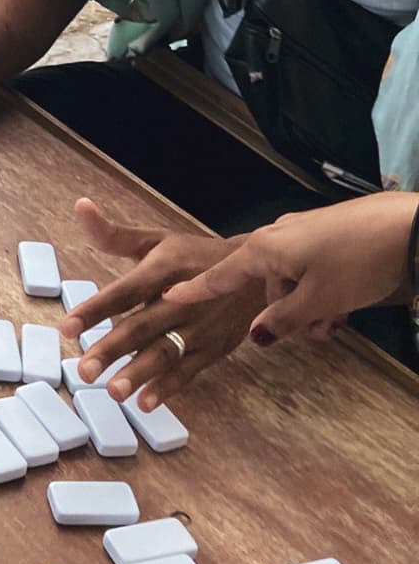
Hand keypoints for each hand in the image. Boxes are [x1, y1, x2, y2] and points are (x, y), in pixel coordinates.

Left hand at [60, 197, 251, 410]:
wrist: (258, 272)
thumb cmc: (194, 256)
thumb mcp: (157, 240)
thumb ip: (114, 234)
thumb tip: (80, 207)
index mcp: (165, 268)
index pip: (125, 291)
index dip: (96, 308)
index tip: (66, 326)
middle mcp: (183, 298)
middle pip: (142, 326)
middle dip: (112, 349)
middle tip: (83, 369)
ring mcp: (200, 327)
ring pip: (165, 352)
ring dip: (139, 373)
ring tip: (112, 391)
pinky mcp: (214, 349)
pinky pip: (189, 371)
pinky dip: (168, 388)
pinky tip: (145, 402)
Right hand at [161, 193, 415, 345]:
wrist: (408, 228)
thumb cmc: (357, 261)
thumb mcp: (318, 300)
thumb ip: (283, 320)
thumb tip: (256, 336)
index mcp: (265, 249)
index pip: (220, 275)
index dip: (196, 290)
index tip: (168, 296)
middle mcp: (277, 238)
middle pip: (265, 287)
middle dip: (286, 315)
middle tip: (319, 330)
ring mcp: (303, 235)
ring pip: (291, 283)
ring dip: (310, 307)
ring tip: (338, 320)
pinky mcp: (327, 237)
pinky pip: (311, 271)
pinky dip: (323, 292)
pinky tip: (346, 306)